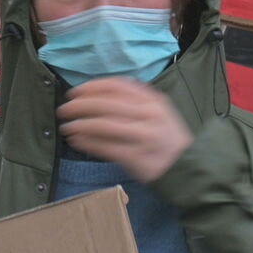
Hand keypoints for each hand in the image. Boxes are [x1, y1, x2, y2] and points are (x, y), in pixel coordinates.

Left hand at [57, 76, 193, 182]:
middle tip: (64, 109)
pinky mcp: (136, 158)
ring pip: (104, 126)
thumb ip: (133, 100)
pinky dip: (88, 143)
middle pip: (107, 104)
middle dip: (81, 105)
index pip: (117, 86)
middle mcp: (148, 115)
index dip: (92, 87)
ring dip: (81, 124)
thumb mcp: (156, 111)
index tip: (76, 91)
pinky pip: (106, 148)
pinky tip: (77, 141)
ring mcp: (143, 137)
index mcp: (152, 100)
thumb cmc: (166, 136)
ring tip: (67, 127)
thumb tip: (96, 94)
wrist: (187, 166)